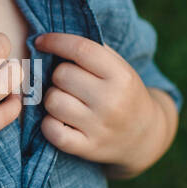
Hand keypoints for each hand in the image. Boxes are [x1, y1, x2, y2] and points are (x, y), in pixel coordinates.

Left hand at [33, 32, 168, 178]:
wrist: (144, 136)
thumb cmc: (123, 94)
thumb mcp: (120, 68)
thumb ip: (92, 52)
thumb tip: (51, 39)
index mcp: (121, 76)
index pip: (80, 49)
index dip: (55, 41)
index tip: (42, 41)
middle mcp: (112, 101)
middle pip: (61, 75)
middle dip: (58, 75)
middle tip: (68, 83)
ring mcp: (99, 127)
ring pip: (52, 101)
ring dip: (52, 99)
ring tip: (66, 101)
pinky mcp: (87, 147)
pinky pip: (51, 130)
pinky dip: (49, 124)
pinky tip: (59, 120)